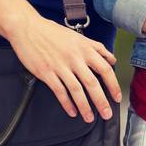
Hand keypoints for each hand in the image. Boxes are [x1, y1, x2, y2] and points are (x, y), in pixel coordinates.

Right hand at [4, 14, 122, 121]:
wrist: (28, 28)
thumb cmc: (53, 32)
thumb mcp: (79, 37)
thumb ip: (97, 48)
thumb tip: (112, 59)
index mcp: (85, 49)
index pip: (105, 69)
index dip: (113, 85)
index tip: (117, 97)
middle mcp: (75, 58)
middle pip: (92, 83)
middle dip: (101, 101)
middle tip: (107, 114)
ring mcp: (60, 66)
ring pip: (76, 90)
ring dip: (85, 106)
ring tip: (89, 118)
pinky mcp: (46, 73)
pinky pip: (59, 91)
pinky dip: (67, 103)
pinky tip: (72, 111)